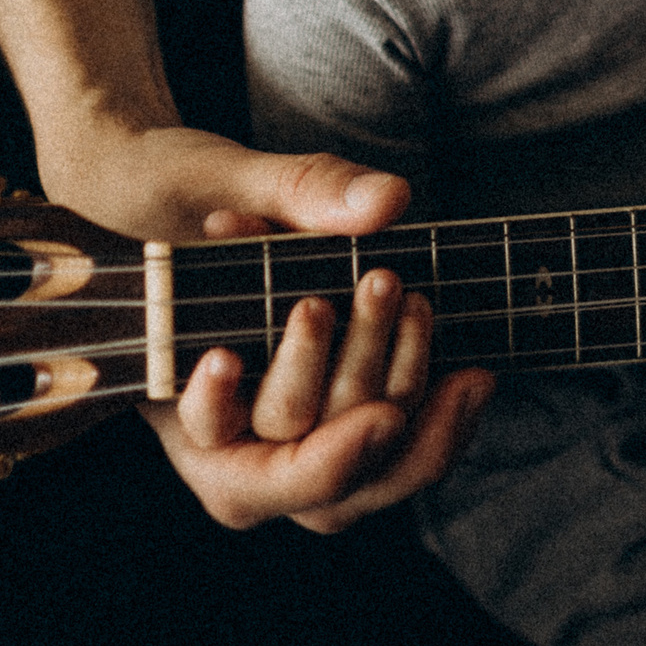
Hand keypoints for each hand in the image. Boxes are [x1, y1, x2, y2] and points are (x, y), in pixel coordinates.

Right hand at [37, 119, 492, 528]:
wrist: (175, 200)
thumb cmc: (170, 191)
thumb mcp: (213, 174)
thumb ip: (298, 189)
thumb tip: (386, 201)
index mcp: (181, 413)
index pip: (211, 446)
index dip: (221, 411)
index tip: (228, 356)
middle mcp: (242, 452)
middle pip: (306, 468)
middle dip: (350, 376)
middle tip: (380, 284)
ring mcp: (303, 447)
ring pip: (365, 471)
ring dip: (404, 384)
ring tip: (415, 300)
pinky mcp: (352, 425)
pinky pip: (403, 455)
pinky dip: (440, 417)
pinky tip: (475, 374)